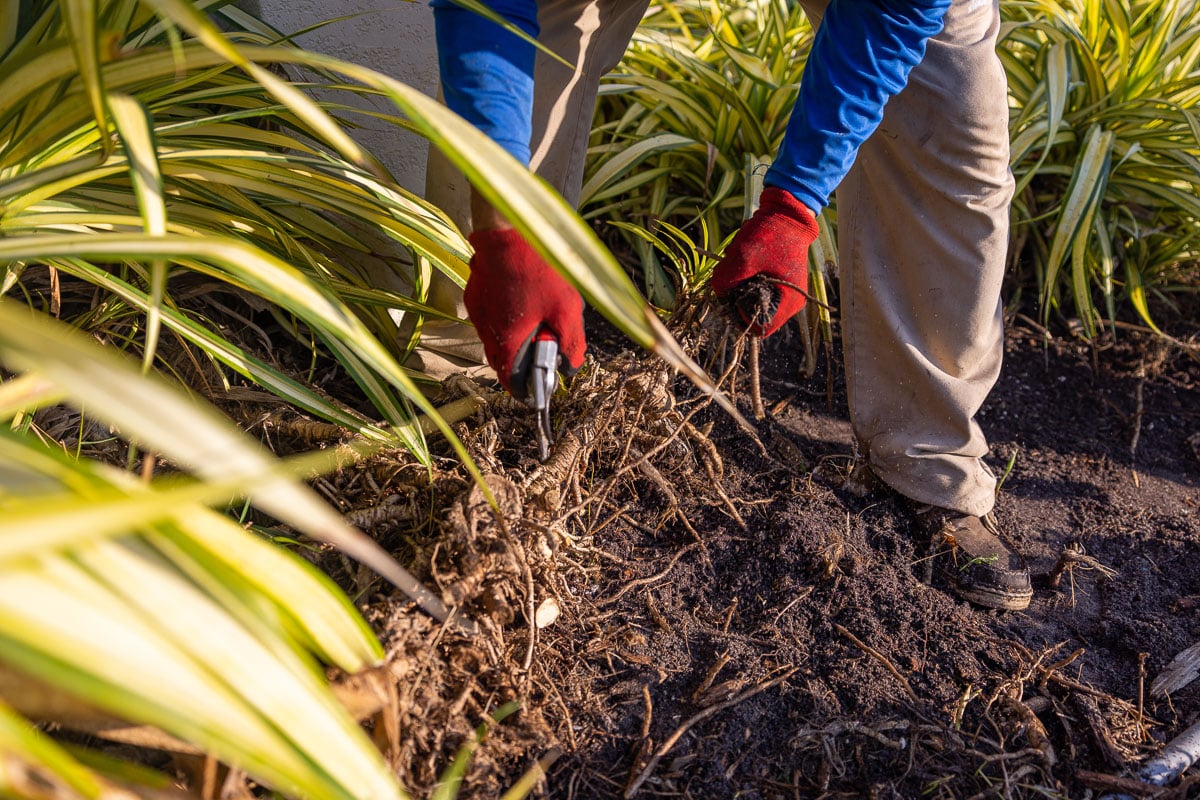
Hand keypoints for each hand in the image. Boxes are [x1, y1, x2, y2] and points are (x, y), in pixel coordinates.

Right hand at [463, 227, 585, 397]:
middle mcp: (484, 329)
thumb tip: (570, 367)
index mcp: (504, 340)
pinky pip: (490, 314)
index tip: (540, 386)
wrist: (509, 225)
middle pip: (503, 359)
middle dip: (524, 359)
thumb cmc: (538, 267)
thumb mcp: (566, 309)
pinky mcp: (475, 290)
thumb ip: (571, 343)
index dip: (527, 388)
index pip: (510, 381)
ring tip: (540, 318)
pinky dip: (507, 316)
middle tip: (546, 347)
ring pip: (495, 336)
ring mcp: (476, 308)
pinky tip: (525, 299)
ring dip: (515, 336)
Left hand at [710, 187, 819, 336]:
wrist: (786, 212)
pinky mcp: (781, 281)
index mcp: (788, 302)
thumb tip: (718, 295)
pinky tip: (749, 260)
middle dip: (739, 298)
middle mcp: (791, 302)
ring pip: (754, 302)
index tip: (732, 295)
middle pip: (755, 316)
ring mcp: (787, 292)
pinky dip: (748, 278)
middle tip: (735, 275)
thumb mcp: (741, 258)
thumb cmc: (769, 234)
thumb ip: (724, 282)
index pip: (759, 329)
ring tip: (744, 263)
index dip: (740, 317)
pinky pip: (758, 289)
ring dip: (742, 286)